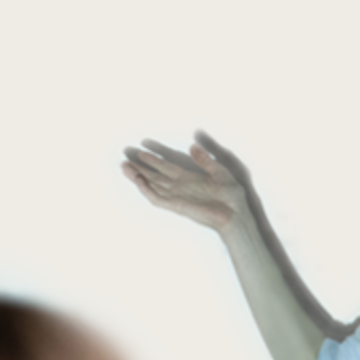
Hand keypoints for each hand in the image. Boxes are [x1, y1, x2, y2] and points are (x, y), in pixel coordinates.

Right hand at [122, 132, 251, 235]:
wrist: (235, 213)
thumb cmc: (231, 196)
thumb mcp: (220, 171)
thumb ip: (205, 160)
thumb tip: (192, 146)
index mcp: (189, 178)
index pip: (166, 167)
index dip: (153, 159)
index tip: (140, 151)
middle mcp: (180, 187)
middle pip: (154, 176)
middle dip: (139, 169)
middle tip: (124, 160)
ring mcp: (177, 197)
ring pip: (152, 186)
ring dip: (138, 177)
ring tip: (125, 168)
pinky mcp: (177, 206)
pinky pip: (158, 198)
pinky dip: (147, 190)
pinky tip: (139, 181)